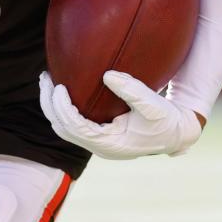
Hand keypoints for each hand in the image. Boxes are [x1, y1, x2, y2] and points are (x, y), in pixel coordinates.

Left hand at [38, 70, 202, 159]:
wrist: (176, 133)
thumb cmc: (166, 120)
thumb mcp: (153, 105)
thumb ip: (132, 91)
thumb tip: (108, 75)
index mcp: (110, 144)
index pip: (76, 128)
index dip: (63, 108)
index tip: (58, 86)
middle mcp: (100, 147)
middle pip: (63, 128)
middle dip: (50, 104)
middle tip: (45, 77)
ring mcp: (98, 143)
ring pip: (64, 127)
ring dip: (52, 105)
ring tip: (47, 80)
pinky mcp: (99, 135)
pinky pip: (73, 124)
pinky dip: (63, 108)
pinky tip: (62, 89)